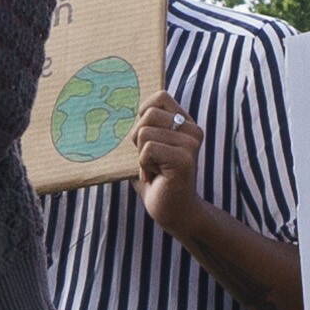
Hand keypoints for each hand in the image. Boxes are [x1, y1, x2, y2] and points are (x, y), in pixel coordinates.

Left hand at [134, 95, 205, 232]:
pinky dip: (144, 167)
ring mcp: (191, 144)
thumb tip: (116, 105)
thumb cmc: (156, 180)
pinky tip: (156, 177)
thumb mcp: (147, 147)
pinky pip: (148, 150)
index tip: (144, 136)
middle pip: (148, 114)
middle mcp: (192, 130)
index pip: (160, 97)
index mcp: (185, 123)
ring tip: (154, 170)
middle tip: (149, 159)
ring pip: (145, 134)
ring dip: (141, 156)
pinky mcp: (185, 159)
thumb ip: (142, 126)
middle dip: (138, 139)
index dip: (143, 113)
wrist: (174, 212)